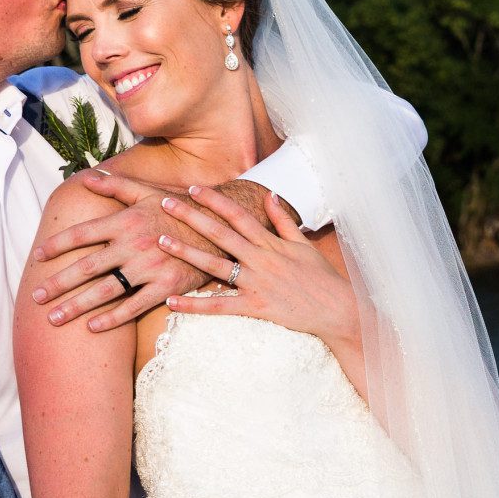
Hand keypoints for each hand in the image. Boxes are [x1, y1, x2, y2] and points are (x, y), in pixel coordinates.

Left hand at [29, 171, 213, 331]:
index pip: (82, 234)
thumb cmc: (179, 209)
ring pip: (105, 290)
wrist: (220, 227)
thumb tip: (87, 178)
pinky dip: (112, 318)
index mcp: (126, 220)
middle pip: (87, 267)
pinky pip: (134, 306)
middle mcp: (134, 244)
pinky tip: (92, 327)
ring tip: (54, 318)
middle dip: (58, 283)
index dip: (57, 246)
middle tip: (36, 296)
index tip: (37, 258)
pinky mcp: (166, 286)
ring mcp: (149, 267)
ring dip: (76, 306)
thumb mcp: (149, 192)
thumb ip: (116, 186)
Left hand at [158, 188, 360, 352]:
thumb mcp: (304, 244)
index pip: (238, 215)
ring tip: (161, 242)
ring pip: (215, 265)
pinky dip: (194, 305)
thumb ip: (283, 221)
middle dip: (191, 216)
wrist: (337, 310)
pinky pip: (219, 306)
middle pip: (220, 233)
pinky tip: (171, 302)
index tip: (194, 188)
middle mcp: (261, 259)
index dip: (215, 200)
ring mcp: (256, 283)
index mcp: (271, 243)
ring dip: (186, 253)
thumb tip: (269, 196)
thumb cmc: (322, 277)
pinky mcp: (254, 307)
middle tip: (166, 203)